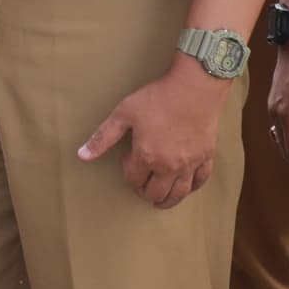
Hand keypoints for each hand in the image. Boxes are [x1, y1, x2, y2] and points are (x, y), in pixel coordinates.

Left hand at [77, 62, 227, 207]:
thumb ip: (103, 137)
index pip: (134, 179)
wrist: (194, 87)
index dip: (128, 173)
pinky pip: (201, 181)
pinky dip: (192, 188)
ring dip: (167, 200)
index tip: (129, 159)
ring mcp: (190, 164)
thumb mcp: (124, 113)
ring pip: (179, 194)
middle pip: (156, 192)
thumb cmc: (158, 98)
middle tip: (143, 186)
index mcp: (147, 157)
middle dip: (145, 192)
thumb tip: (81, 155)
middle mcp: (169, 166)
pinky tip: (187, 187)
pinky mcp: (206, 156)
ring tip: (160, 201)